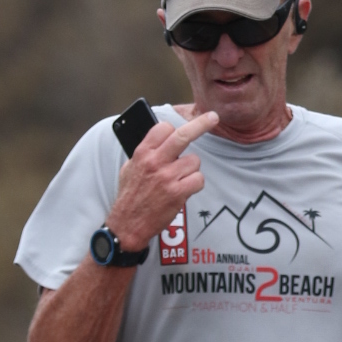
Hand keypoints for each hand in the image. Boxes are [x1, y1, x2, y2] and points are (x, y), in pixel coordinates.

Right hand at [105, 112, 216, 252]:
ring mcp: (167, 177)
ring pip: (194, 161)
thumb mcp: (129, 167)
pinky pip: (198, 180)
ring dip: (191, 170)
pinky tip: (184, 190)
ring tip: (179, 180)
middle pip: (183, 135)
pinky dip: (195, 184)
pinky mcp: (178, 193)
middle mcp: (155, 162)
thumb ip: (145, 152)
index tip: (179, 131)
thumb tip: (160, 140)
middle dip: (201, 124)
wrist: (127, 224)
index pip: (164, 128)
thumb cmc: (130, 196)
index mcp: (142, 153)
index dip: (173, 130)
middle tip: (213, 117)